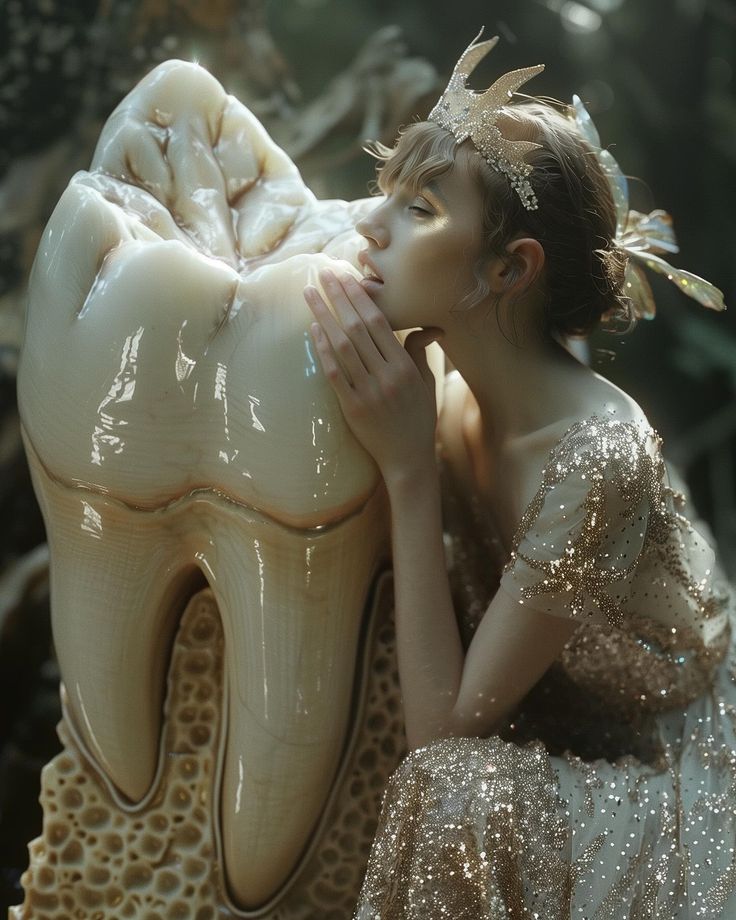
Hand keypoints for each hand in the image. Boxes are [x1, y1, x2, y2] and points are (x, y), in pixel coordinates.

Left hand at [305, 268, 440, 482]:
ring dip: (323, 317)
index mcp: (405, 367)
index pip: (379, 323)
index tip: (346, 276)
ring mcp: (368, 392)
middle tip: (322, 273)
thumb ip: (419, 351)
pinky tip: (313, 330)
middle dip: (337, 297)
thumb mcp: (426, 382)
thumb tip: (427, 326)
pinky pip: (334, 373)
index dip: (360, 297)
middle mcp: (387, 377)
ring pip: (341, 347)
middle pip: (357, 328)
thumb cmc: (418, 418)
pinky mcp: (352, 408)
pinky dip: (322, 350)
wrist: (408, 459)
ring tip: (309, 294)